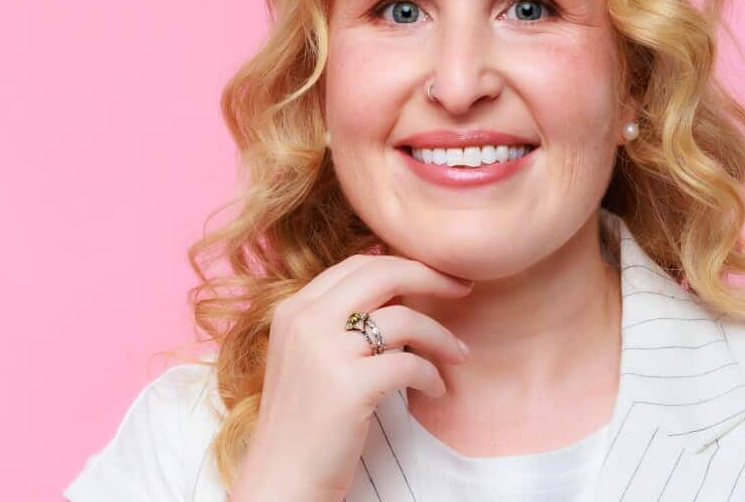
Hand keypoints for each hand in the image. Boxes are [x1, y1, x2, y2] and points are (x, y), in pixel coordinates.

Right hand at [229, 253, 472, 501]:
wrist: (281, 480)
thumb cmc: (304, 422)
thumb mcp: (308, 357)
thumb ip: (339, 321)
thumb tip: (400, 292)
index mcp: (294, 309)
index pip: (358, 265)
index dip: (405, 264)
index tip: (437, 275)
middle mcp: (305, 321)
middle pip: (384, 274)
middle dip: (432, 276)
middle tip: (464, 289)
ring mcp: (324, 352)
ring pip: (405, 318)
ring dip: (441, 336)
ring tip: (458, 354)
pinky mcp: (347, 386)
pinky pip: (409, 364)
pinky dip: (432, 374)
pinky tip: (436, 389)